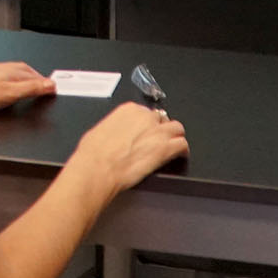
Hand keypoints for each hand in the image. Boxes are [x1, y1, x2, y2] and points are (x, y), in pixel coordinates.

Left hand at [0, 61, 54, 112]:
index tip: (53, 87)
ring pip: (14, 70)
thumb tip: (49, 84)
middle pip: (25, 70)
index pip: (35, 75)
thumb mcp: (10, 94)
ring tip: (30, 83)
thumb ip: (30, 89)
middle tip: (44, 84)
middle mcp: (3, 67)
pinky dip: (11, 78)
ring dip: (24, 76)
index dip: (45, 82)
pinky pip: (2, 73)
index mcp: (12, 71)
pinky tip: (6, 83)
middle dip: (36, 77)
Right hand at [70, 101, 188, 193]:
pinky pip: (182, 145)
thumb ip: (115, 127)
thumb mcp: (100, 130)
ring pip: (177, 128)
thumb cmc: (94, 153)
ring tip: (173, 145)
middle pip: (162, 118)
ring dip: (175, 136)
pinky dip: (182, 150)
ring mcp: (157, 132)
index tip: (145, 132)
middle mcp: (146, 117)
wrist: (98, 167)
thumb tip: (116, 134)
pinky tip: (179, 155)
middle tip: (158, 140)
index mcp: (129, 110)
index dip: (147, 124)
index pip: (146, 112)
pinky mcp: (165, 149)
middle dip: (161, 128)